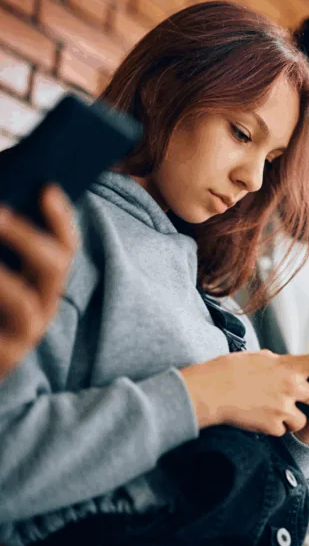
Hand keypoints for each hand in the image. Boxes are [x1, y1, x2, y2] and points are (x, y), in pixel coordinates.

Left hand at [0, 185, 76, 379]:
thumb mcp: (2, 269)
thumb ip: (6, 238)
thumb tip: (3, 207)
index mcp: (40, 280)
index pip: (64, 246)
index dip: (61, 218)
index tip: (46, 189)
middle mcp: (43, 303)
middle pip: (55, 266)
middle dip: (26, 236)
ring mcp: (27, 332)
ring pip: (24, 300)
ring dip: (0, 276)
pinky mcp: (7, 357)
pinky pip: (2, 335)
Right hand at [180, 348, 308, 435]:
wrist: (208, 392)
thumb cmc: (229, 370)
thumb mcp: (259, 358)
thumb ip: (279, 362)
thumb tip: (285, 365)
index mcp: (290, 365)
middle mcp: (292, 386)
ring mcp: (283, 408)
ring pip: (304, 419)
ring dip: (296, 418)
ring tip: (275, 410)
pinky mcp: (273, 426)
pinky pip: (284, 430)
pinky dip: (276, 427)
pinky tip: (260, 418)